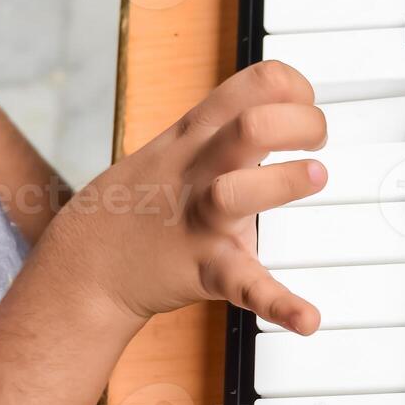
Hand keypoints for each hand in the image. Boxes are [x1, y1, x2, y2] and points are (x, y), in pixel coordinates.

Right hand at [42, 60, 327, 334]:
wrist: (87, 266)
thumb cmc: (139, 203)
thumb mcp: (176, 146)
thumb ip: (225, 128)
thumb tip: (278, 108)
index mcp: (196, 136)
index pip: (255, 84)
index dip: (295, 89)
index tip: (306, 109)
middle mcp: (198, 171)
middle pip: (252, 125)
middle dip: (302, 123)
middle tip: (317, 141)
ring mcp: (199, 221)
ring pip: (239, 191)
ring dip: (285, 182)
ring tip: (315, 177)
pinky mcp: (204, 271)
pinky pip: (244, 285)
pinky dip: (279, 304)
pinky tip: (307, 319)